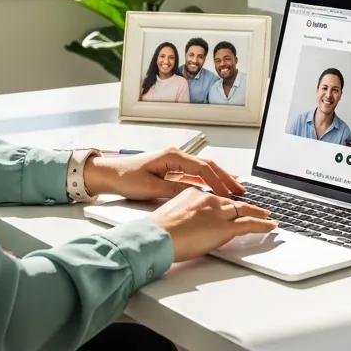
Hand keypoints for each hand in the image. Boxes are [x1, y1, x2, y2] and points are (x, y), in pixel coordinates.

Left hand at [83, 148, 244, 200]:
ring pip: (202, 170)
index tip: (231, 192)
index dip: (219, 181)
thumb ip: (173, 190)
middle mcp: (175, 156)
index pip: (203, 168)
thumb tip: (195, 194)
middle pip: (207, 166)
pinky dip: (206, 182)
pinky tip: (214, 190)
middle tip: (240, 190)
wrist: (109, 174)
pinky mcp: (170, 171)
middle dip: (225, 177)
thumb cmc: (125, 178)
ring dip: (218, 179)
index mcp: (172, 156)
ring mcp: (173, 163)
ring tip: (234, 189)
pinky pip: (193, 176)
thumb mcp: (150, 187)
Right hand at [149, 187, 276, 261]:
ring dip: (258, 214)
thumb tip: (191, 221)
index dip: (228, 203)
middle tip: (258, 208)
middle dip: (247, 206)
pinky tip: (270, 225)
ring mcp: (217, 212)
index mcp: (195, 193)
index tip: (233, 205)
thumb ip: (187, 212)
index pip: (217, 197)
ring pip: (244, 211)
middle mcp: (209, 199)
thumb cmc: (159, 229)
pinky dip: (262, 224)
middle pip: (233, 202)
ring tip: (267, 217)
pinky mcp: (224, 227)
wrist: (157, 236)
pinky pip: (248, 224)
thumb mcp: (172, 212)